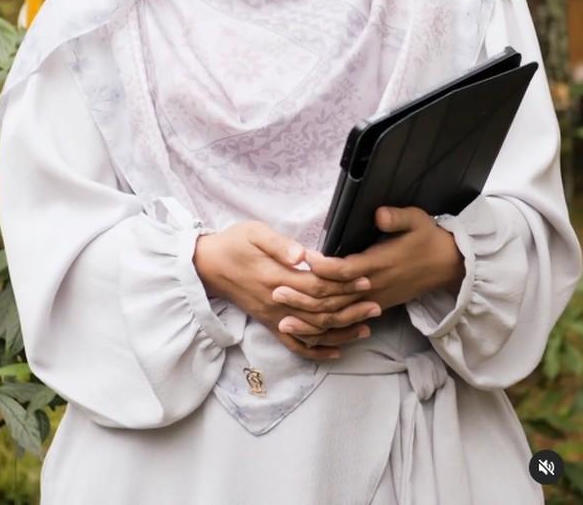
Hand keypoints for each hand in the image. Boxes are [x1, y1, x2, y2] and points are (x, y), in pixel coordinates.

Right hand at [193, 220, 380, 360]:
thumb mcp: (254, 233)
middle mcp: (278, 303)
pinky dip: (316, 350)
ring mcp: (275, 317)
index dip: (342, 285)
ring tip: (366, 328)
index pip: (317, 286)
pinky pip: (295, 344)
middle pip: (320, 312)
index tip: (364, 280)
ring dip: (341, 331)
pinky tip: (336, 352)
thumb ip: (279, 244)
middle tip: (376, 305)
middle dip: (350, 309)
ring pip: (313, 331)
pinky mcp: (271, 323)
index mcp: (277, 278)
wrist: (209, 266)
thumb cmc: (234, 244)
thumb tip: (301, 254)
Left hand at [278, 207, 464, 340]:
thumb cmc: (427, 238)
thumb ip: (396, 217)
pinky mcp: (373, 307)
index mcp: (379, 264)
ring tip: (282, 317)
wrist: (446, 266)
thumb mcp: (416, 220)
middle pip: (334, 297)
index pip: (346, 270)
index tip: (303, 258)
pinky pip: (345, 321)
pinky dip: (325, 327)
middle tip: (276, 289)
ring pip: (337, 315)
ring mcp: (373, 300)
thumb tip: (379, 214)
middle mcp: (373, 287)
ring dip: (309, 317)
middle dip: (304, 295)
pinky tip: (307, 330)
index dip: (323, 266)